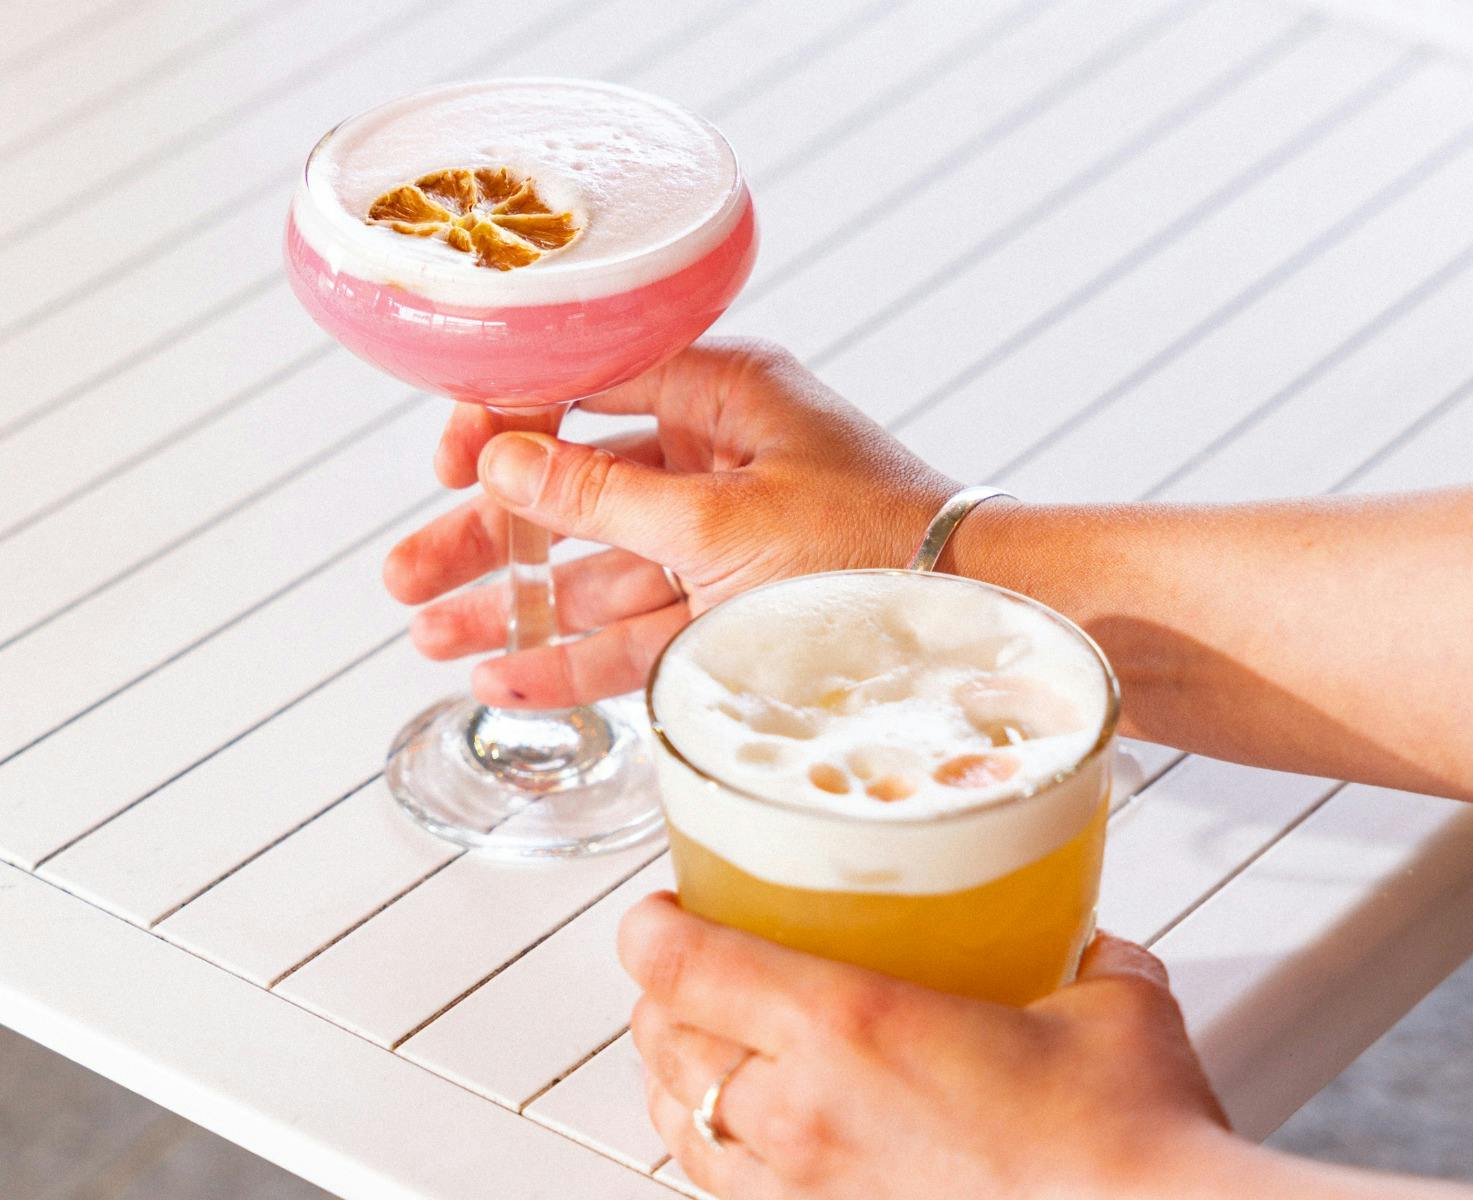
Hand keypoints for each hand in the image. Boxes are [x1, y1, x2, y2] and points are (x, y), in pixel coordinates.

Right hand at [382, 340, 956, 708]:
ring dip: (516, 605)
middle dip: (487, 536)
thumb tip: (504, 462)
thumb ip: (605, 498)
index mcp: (722, 398)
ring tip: (430, 636)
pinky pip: (640, 630)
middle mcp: (716, 462)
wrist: (985, 624)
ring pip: (597, 570)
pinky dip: (577, 656)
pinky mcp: (733, 613)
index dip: (506, 422)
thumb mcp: (724, 520)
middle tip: (404, 576)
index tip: (447, 463)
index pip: (586, 387)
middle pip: (574, 492)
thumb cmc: (882, 545)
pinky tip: (508, 674)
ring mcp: (723, 543)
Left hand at [619, 893, 1235, 1199]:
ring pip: (681, 1128)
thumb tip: (1096, 950)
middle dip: (659, 996)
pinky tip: (757, 1142)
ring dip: (676, 1078)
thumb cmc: (1124, 1147)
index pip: (686, 964)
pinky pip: (729, 1196)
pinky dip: (718, 1155)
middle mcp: (805, 1114)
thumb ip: (1092, 962)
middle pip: (664, 1043)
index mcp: (851, 1026)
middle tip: (689, 968)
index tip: (657, 911)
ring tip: (702, 1049)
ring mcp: (808, 1195)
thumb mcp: (1114, 1009)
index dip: (650, 929)